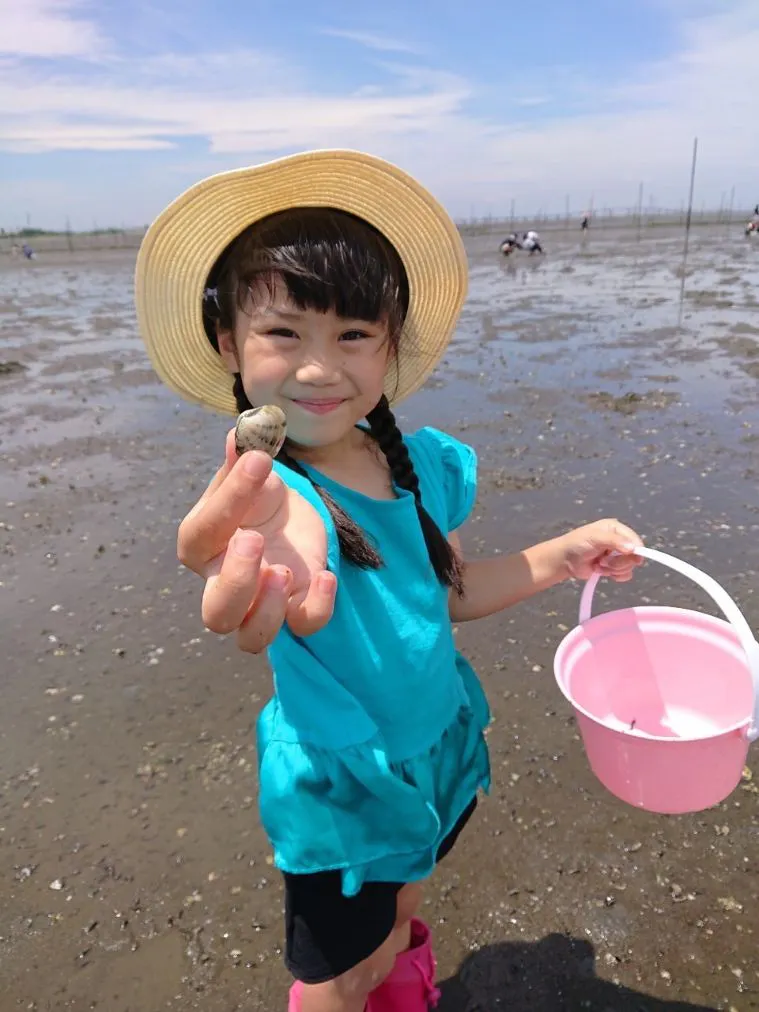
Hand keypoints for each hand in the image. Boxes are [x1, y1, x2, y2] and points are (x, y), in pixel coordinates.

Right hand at [177, 429, 336, 652]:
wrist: (285, 517)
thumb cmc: (256, 498)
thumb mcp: (251, 473)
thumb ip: (244, 456)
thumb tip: (245, 431)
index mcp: (202, 544)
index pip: (204, 532)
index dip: (228, 499)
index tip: (260, 462)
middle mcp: (223, 582)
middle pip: (216, 612)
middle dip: (235, 583)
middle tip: (254, 542)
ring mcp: (260, 602)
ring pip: (250, 637)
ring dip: (267, 612)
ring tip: (285, 571)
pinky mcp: (295, 608)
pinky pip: (303, 626)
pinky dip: (316, 609)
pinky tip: (326, 576)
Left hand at [559, 518, 643, 581]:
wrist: (564, 560)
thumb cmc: (577, 544)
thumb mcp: (595, 538)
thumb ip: (614, 541)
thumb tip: (633, 549)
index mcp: (616, 529)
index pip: (635, 539)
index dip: (637, 550)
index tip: (635, 559)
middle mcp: (619, 541)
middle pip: (633, 555)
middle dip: (618, 561)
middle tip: (603, 560)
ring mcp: (616, 555)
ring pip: (628, 567)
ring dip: (613, 568)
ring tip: (598, 563)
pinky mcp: (613, 567)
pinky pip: (624, 575)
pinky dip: (613, 575)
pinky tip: (601, 570)